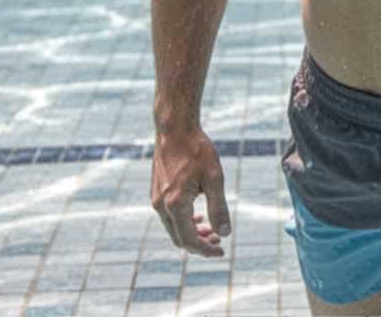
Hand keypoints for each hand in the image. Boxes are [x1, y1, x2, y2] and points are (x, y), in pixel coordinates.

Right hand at [150, 128, 231, 256]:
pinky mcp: (156, 193)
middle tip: (219, 241)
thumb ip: (219, 208)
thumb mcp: (214, 179)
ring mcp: (156, 199)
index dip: (206, 250)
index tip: (222, 251)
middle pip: (179, 238)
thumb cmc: (196, 150)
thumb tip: (225, 234)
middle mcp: (161, 205)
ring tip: (211, 231)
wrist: (175, 129)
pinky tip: (198, 217)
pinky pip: (169, 217)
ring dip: (192, 234)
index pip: (189, 241)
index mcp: (175, 205)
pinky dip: (183, 222)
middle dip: (200, 244)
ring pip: (173, 228)